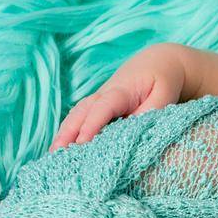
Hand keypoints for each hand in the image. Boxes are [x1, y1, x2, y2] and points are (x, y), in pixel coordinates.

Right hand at [49, 46, 187, 150]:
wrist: (157, 63)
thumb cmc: (162, 79)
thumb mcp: (164, 94)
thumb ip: (152, 111)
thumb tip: (135, 130)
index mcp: (120, 91)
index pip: (102, 108)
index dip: (92, 125)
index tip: (82, 143)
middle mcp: (103, 95)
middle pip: (81, 112)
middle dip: (68, 132)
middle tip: (56, 153)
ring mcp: (98, 100)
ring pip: (77, 115)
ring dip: (64, 133)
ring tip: (53, 154)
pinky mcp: (98, 106)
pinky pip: (81, 118)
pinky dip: (70, 131)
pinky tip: (62, 147)